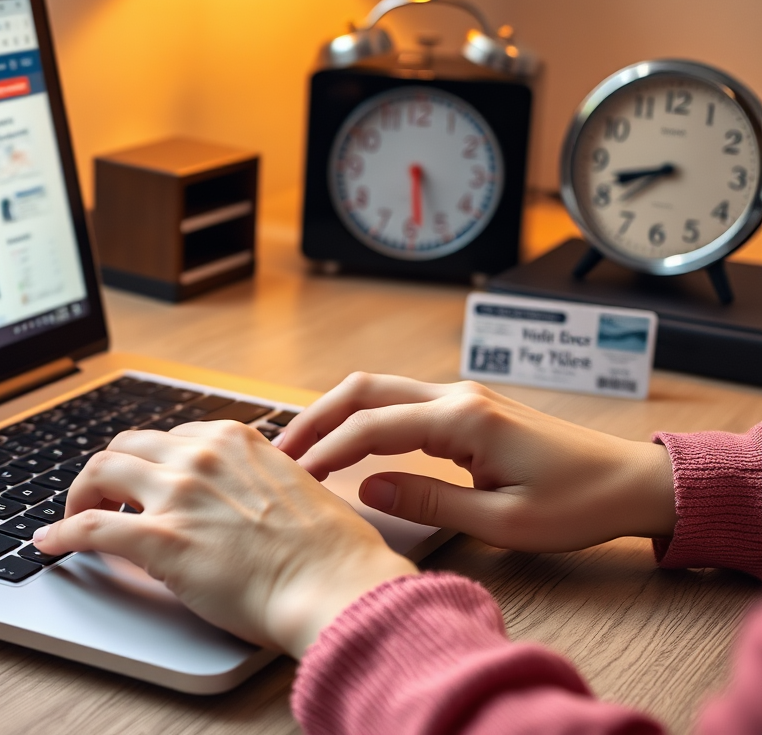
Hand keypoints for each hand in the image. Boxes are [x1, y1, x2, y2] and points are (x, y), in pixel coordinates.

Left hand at [33, 421, 416, 657]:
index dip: (148, 459)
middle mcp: (201, 456)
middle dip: (108, 469)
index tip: (141, 477)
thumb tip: (227, 494)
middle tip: (102, 493)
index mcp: (234, 439)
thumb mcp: (290, 485)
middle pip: (127, 445)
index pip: (169, 436)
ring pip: (101, 471)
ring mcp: (178, 494)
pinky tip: (50, 542)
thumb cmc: (326, 547)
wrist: (334, 584)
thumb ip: (250, 476)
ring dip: (80, 492)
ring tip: (74, 513)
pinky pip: (91, 527)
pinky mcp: (161, 539)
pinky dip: (62, 532)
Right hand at [278, 373, 676, 552]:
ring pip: (380, 390)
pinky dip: (364, 418)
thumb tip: (368, 487)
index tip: (294, 476)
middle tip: (279, 451)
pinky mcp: (467, 409)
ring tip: (302, 447)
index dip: (327, 450)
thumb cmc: (577, 504)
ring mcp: (462, 397)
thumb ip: (431, 499)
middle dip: (316, 416)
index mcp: (465, 420)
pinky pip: (401, 403)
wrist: (628, 481)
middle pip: (366, 390)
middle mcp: (458, 396)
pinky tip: (347, 444)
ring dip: (337, 414)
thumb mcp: (503, 519)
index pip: (373, 426)